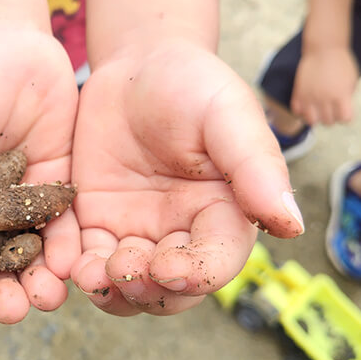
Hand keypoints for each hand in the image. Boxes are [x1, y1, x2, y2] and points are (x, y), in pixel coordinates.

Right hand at [0, 25, 79, 323]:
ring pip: (30, 255)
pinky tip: (69, 264)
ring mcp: (20, 202)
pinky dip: (66, 248)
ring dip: (37, 282)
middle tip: (13, 310)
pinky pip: (63, 225)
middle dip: (1, 295)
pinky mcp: (56, 186)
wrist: (0, 38)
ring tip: (46, 298)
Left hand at [70, 40, 304, 315]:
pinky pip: (87, 262)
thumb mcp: (226, 114)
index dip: (197, 274)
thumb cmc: (191, 84)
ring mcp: (137, 232)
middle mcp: (181, 233)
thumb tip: (292, 226)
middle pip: (172, 289)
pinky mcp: (96, 225)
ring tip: (92, 275)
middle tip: (126, 270)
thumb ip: (255, 165)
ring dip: (112, 292)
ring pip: (128, 287)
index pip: (218, 260)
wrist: (134, 67)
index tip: (170, 269)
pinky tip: (68, 265)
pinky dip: (79, 272)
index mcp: (223, 213)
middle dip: (150, 290)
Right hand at [290, 46, 358, 125]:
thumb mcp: (352, 81)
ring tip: (318, 109)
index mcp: (341, 96)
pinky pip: (297, 111)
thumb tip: (338, 112)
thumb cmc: (340, 64)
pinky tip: (307, 103)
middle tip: (331, 107)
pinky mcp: (298, 93)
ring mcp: (309, 97)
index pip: (345, 120)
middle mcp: (325, 99)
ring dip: (316, 117)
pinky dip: (302, 110)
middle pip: (328, 122)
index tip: (345, 108)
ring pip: (311, 121)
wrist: (324, 49)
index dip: (346, 115)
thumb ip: (347, 98)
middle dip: (331, 116)